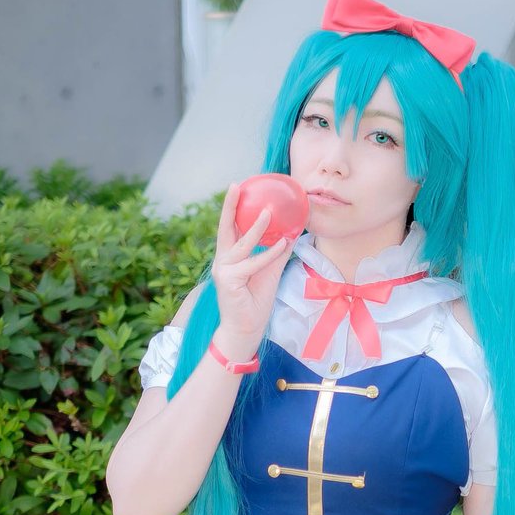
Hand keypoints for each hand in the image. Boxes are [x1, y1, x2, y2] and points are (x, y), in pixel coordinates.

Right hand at [211, 182, 296, 353]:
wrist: (246, 329)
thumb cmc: (254, 302)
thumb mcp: (269, 272)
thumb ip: (276, 254)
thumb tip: (291, 234)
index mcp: (230, 257)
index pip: (230, 228)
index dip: (232, 208)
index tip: (237, 187)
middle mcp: (223, 260)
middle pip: (225, 228)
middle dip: (229, 206)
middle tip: (236, 185)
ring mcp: (223, 270)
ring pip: (242, 244)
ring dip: (256, 227)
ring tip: (269, 211)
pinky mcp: (229, 281)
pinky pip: (254, 263)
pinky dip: (269, 254)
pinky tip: (283, 243)